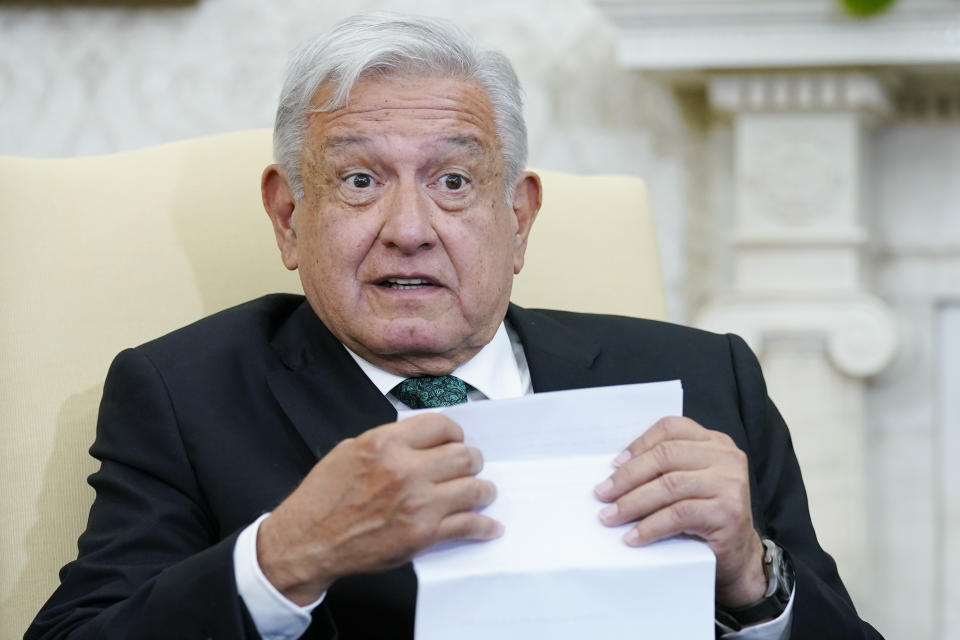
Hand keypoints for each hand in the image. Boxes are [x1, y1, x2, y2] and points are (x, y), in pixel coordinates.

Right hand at [257, 413, 502, 604]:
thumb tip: (423, 439)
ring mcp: (417, 504)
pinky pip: (467, 525)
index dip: (454, 433)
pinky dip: (484, 526)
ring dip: (483, 489)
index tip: (456, 440)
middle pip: (464, 455)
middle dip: (472, 459)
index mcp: (385, 443)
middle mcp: (405, 470)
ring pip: (474, 488)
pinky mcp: (422, 535)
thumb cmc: (324, 497)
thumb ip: (390, 441)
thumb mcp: (350, 450)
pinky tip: (489, 526)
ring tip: (483, 491)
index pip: (441, 425)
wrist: (308, 541)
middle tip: (471, 465)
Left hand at [593, 416, 765, 606]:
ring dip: (633, 502)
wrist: (738, 556)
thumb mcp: (688, 483)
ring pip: (669, 485)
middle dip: (628, 476)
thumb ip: (665, 468)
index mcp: (714, 442)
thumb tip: (614, 471)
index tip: (614, 464)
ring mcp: (730, 483)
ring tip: (610, 516)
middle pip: (666, 456)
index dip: (639, 444)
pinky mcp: (728, 512)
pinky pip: (679, 514)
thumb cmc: (704, 517)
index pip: (671, 429)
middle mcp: (726, 457)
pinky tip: (633, 536)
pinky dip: (650, 526)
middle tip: (602, 494)